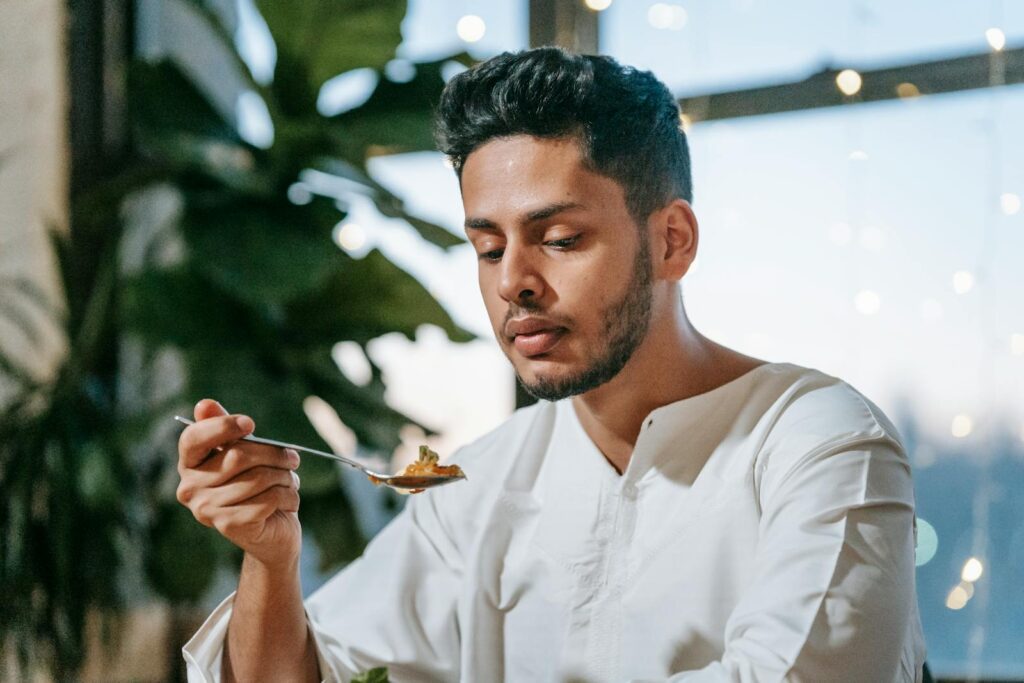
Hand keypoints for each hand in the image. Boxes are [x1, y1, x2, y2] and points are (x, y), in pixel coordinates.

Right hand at [176, 399, 301, 567]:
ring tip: (290, 481)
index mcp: (190, 464)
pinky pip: (268, 499)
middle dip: (273, 453)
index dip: (222, 427)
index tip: (250, 424)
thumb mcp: (245, 453)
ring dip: (285, 476)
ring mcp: (206, 509)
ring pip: (258, 478)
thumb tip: (204, 404)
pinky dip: (287, 496)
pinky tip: (288, 501)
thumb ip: (226, 429)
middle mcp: (190, 488)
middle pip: (237, 456)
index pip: (193, 438)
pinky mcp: (229, 525)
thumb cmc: (258, 486)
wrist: (272, 533)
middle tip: (292, 458)